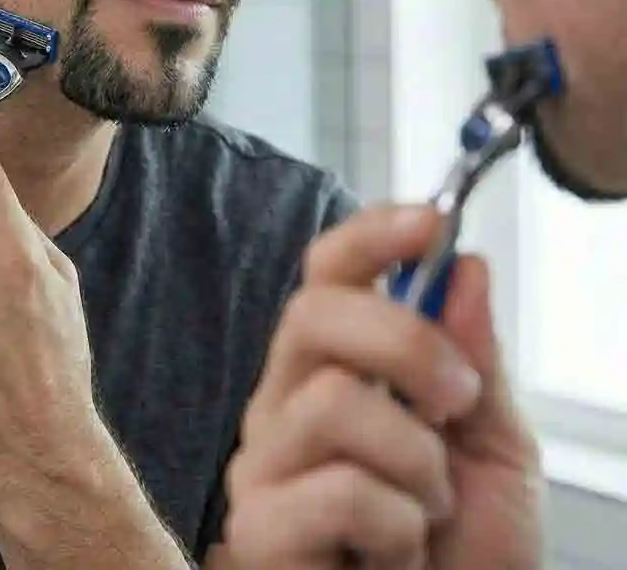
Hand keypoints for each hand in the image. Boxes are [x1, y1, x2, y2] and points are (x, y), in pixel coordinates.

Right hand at [217, 205, 543, 569]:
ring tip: (429, 508)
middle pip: (314, 315)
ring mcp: (263, 463)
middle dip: (406, 343)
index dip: (370, 238)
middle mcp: (282, 402)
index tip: (430, 220)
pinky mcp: (259, 529)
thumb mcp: (497, 449)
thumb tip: (466, 268)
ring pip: (334, 402)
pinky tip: (393, 552)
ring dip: (417, 461)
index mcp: (330, 368)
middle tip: (457, 399)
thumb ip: (478, 361)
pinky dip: (397, 525)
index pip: (325, 275)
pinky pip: (340, 491)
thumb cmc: (465, 552)